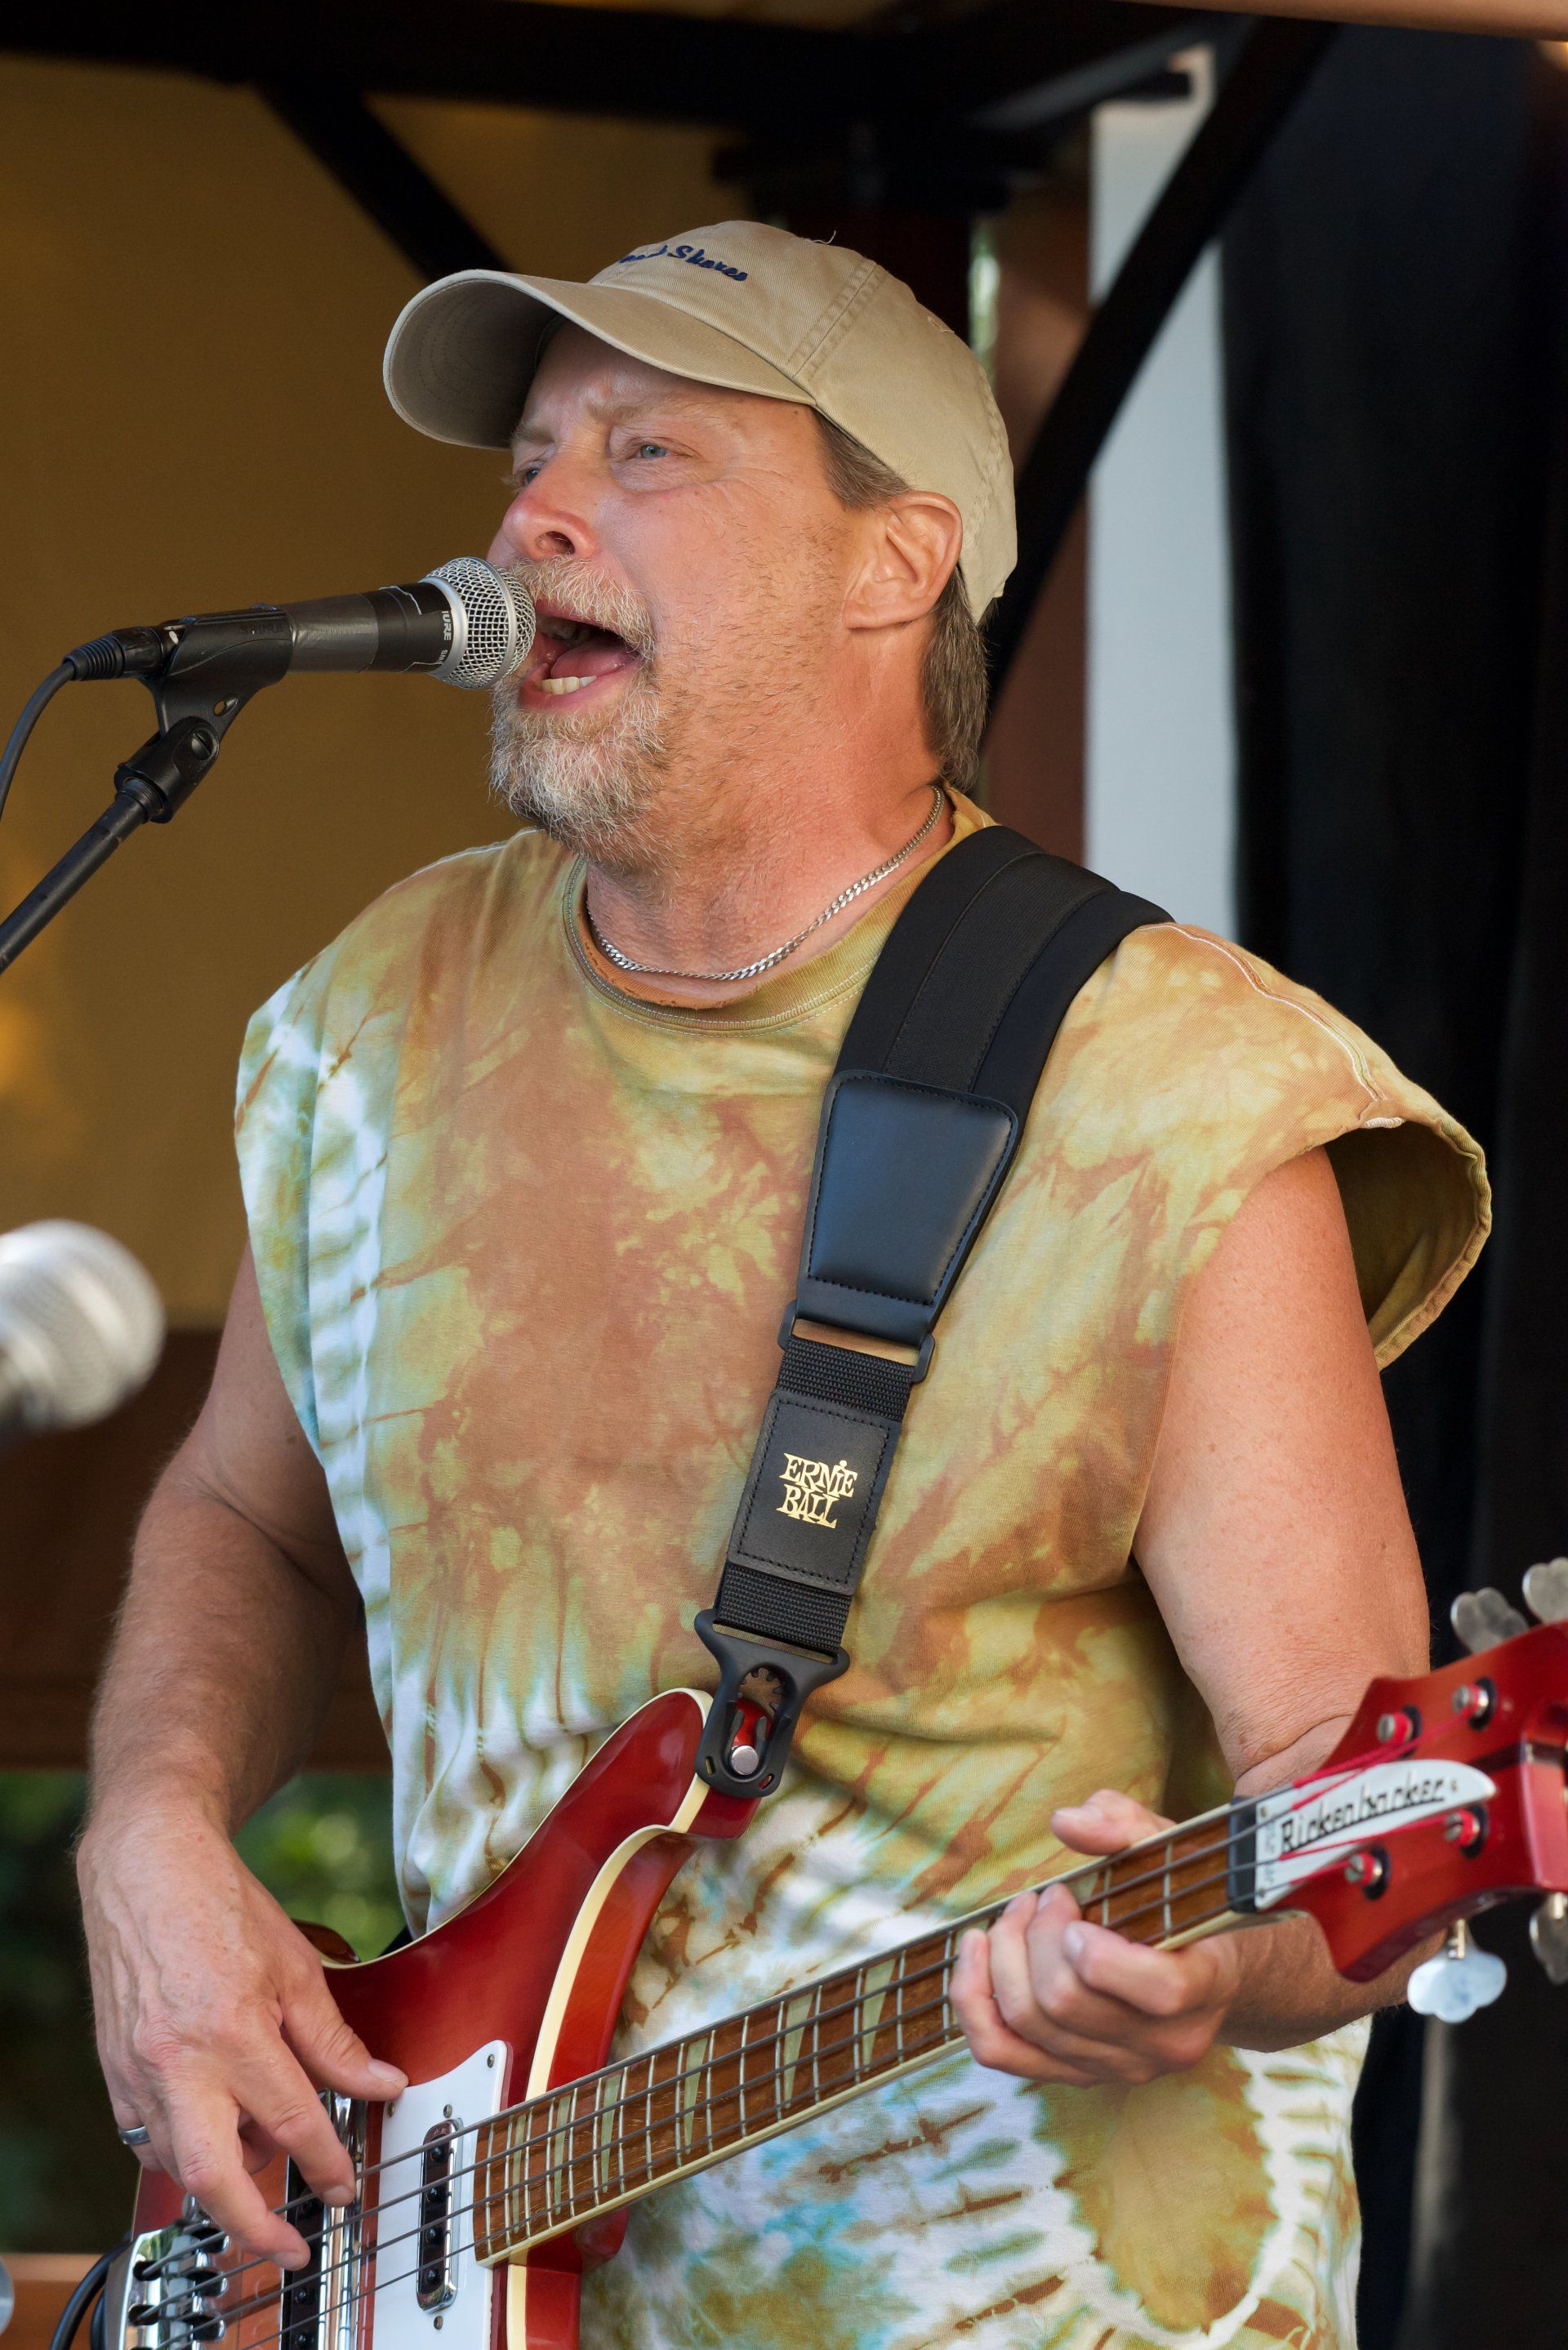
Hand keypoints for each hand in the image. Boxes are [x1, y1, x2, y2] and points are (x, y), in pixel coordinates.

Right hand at [77, 1802, 405, 2266]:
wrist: (149, 1870)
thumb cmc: (222, 1908)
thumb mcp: (297, 1968)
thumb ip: (335, 2039)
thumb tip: (380, 2082)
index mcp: (232, 2028)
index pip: (291, 2120)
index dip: (327, 2162)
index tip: (347, 2186)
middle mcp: (178, 2059)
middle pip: (213, 2173)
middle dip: (254, 2224)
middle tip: (289, 2245)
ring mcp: (138, 2070)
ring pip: (177, 2162)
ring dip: (222, 2178)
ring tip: (261, 2159)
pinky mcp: (115, 2072)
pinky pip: (148, 2137)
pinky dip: (183, 2149)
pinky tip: (212, 2132)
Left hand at [949, 1789, 1244, 2086]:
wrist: (1203, 1965)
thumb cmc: (1181, 1898)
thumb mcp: (1166, 1848)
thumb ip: (1122, 1825)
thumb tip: (1066, 1822)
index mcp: (1204, 1985)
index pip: (1158, 1990)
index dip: (1099, 1950)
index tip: (1071, 1901)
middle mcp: (1164, 2042)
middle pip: (1068, 2003)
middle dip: (1035, 1936)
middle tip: (1043, 1896)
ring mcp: (1120, 2067)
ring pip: (1029, 2025)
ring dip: (1002, 1957)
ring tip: (1015, 1915)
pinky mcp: (1079, 2074)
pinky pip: (1003, 2052)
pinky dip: (974, 2001)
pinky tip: (976, 1953)